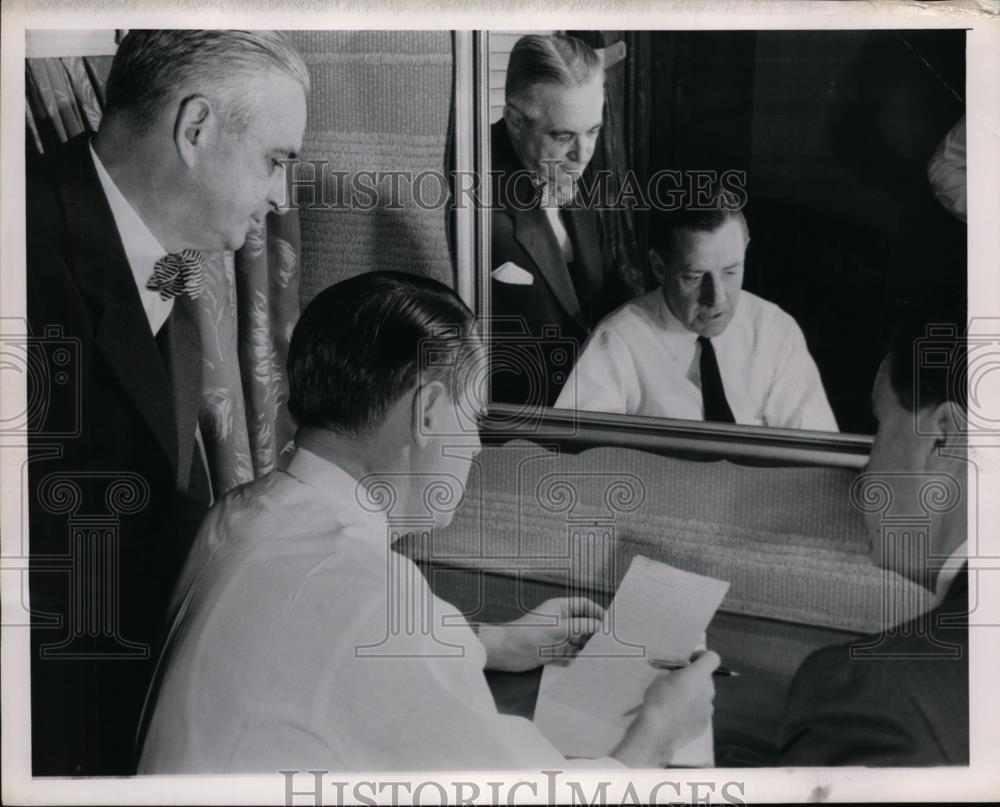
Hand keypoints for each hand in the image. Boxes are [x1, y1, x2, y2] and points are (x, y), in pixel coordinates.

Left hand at [477, 597, 603, 672]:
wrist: (506, 651)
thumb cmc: (530, 632)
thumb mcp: (559, 627)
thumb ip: (581, 626)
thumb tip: (600, 626)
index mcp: (561, 608)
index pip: (584, 605)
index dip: (597, 612)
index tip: (611, 624)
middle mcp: (561, 622)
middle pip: (584, 624)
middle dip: (596, 633)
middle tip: (612, 643)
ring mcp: (557, 637)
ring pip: (579, 641)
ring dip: (589, 648)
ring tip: (605, 656)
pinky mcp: (553, 652)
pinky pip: (571, 655)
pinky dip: (579, 659)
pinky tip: (589, 665)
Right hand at [612, 650, 718, 767]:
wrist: (657, 732)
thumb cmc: (657, 701)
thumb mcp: (660, 677)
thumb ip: (676, 673)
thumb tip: (679, 674)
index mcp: (697, 675)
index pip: (713, 658)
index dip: (702, 657)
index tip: (691, 661)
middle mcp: (707, 691)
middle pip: (707, 678)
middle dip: (695, 678)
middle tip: (678, 682)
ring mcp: (708, 709)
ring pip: (704, 695)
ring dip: (694, 695)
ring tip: (676, 701)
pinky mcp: (705, 724)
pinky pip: (701, 711)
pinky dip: (693, 710)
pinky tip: (678, 715)